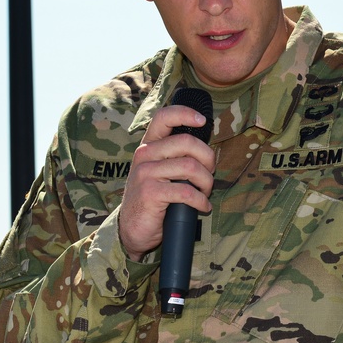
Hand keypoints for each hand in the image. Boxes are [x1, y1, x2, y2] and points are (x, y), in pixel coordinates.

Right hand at [118, 105, 214, 260]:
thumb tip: (207, 149)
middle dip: (208, 159)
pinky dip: (201, 201)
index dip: (185, 113)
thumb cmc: (152, 199)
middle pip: (187, 142)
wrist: (132, 229)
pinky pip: (187, 191)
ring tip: (204, 194)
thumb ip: (174, 156)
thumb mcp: (159, 171)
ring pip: (191, 167)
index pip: (164, 117)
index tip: (202, 121)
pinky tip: (202, 207)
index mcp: (148, 146)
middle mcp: (144, 155)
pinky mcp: (150, 193)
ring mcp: (146, 173)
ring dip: (206, 183)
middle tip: (209, 175)